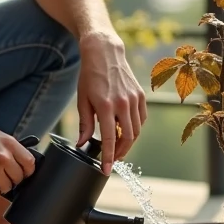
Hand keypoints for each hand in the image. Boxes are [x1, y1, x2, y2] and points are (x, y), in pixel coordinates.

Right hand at [0, 126, 35, 200]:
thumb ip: (10, 148)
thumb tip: (25, 164)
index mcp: (9, 143)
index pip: (30, 163)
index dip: (26, 171)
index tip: (22, 174)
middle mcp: (2, 157)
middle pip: (18, 178)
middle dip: (10, 179)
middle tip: (0, 176)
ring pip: (6, 188)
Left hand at [76, 31, 146, 173]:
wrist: (104, 53)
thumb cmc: (90, 76)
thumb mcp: (82, 100)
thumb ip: (84, 124)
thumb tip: (82, 144)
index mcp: (105, 106)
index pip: (108, 139)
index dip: (107, 157)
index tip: (106, 170)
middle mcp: (122, 103)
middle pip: (127, 138)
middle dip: (119, 153)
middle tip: (111, 159)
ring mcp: (134, 99)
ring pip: (136, 130)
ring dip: (127, 142)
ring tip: (117, 146)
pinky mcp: (140, 95)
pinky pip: (141, 119)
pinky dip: (135, 128)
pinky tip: (125, 130)